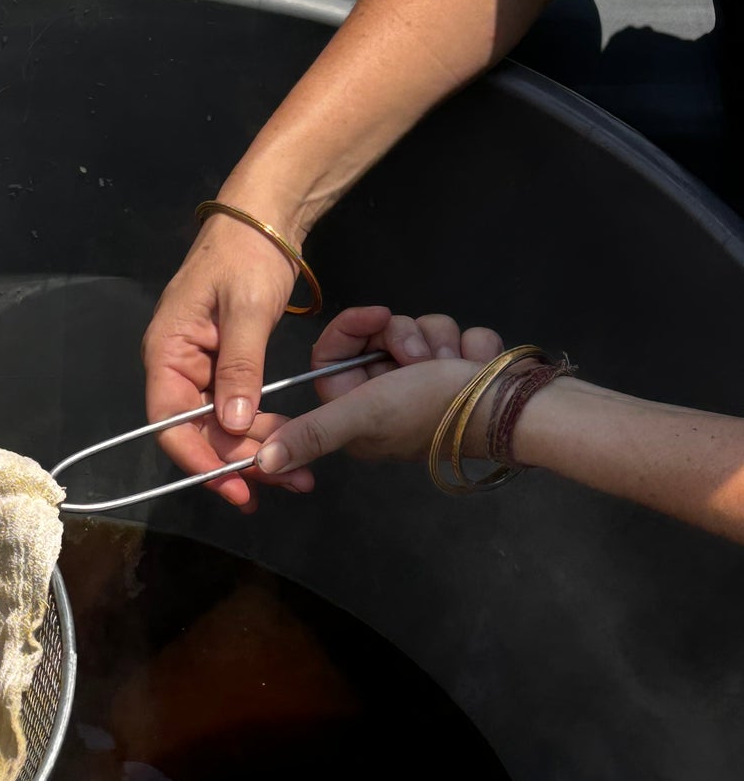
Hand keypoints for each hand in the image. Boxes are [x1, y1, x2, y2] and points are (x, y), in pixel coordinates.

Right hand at [142, 213, 301, 509]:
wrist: (264, 219)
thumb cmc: (246, 254)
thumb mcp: (245, 310)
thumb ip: (239, 368)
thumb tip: (233, 425)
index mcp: (166, 351)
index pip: (169, 422)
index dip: (199, 459)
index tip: (235, 485)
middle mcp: (176, 365)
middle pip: (196, 431)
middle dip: (236, 462)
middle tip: (284, 483)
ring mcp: (200, 367)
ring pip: (219, 425)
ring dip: (254, 451)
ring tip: (297, 475)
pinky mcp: (224, 366)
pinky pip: (235, 409)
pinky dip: (259, 428)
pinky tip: (285, 443)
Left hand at [255, 306, 504, 475]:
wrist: (516, 406)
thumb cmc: (436, 409)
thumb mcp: (364, 415)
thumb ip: (313, 433)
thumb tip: (263, 463)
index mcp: (357, 415)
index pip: (334, 354)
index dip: (352, 330)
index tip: (377, 317)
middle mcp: (388, 399)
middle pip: (378, 337)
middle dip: (404, 336)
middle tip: (418, 358)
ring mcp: (427, 383)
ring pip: (417, 329)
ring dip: (439, 340)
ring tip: (452, 366)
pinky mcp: (461, 370)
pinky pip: (453, 334)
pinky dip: (468, 345)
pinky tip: (474, 365)